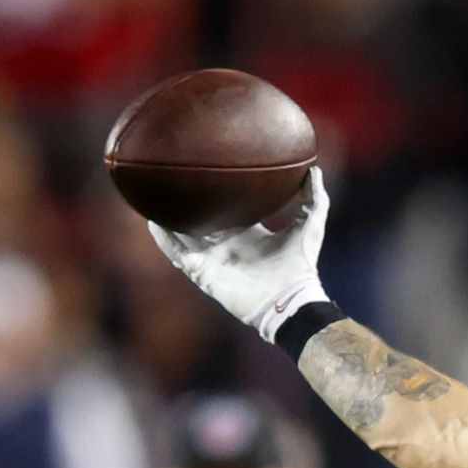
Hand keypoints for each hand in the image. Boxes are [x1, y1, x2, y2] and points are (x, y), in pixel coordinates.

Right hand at [147, 168, 330, 341]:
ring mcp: (213, 258)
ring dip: (170, 217)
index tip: (210, 171)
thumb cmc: (301, 266)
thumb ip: (314, 198)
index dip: (219, 194)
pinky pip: (177, 253)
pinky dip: (164, 239)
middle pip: (202, 219)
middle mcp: (227, 244)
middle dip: (189, 203)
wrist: (290, 298)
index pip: (228, 210)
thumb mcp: (310, 225)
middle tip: (175, 177)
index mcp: (248, 233)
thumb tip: (314, 170)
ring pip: (184, 234)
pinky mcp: (203, 272)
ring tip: (152, 195)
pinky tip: (152, 221)